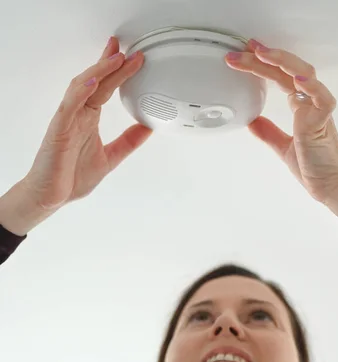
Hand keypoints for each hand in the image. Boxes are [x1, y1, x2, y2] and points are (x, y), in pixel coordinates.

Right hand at [25, 37, 152, 209]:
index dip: (116, 70)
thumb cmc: (71, 177)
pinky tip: (93, 83)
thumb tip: (148, 128)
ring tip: (116, 59)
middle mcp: (77, 115)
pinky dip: (80, 93)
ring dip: (99, 72)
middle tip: (128, 50)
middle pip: (96, 82)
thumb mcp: (111, 157)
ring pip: (82, 87)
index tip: (131, 57)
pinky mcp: (58, 130)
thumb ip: (128, 141)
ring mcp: (67, 120)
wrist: (50, 196)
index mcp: (88, 119)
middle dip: (111, 64)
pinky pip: (69, 107)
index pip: (104, 88)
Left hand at [225, 40, 337, 204]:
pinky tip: (295, 77)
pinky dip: (309, 85)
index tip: (244, 56)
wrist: (329, 187)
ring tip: (259, 53)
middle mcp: (311, 104)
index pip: (280, 78)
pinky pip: (321, 97)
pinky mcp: (325, 121)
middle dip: (263, 59)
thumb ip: (269, 133)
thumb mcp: (283, 148)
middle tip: (241, 51)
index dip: (263, 66)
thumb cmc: (315, 168)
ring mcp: (318, 110)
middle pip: (287, 71)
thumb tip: (251, 121)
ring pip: (303, 74)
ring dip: (281, 62)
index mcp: (302, 108)